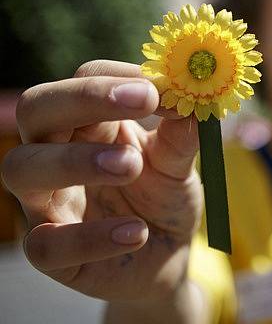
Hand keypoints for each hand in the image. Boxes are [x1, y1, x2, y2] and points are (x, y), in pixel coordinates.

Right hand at [1, 60, 202, 300]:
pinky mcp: (50, 253)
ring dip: (74, 160)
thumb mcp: (178, 163)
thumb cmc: (164, 197)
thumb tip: (189, 103)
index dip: (115, 76)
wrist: (167, 255)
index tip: (158, 85)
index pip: (82, 79)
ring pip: (22, 168)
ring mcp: (47, 202)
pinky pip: (47, 245)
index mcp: (90, 123)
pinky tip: (135, 232)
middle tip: (143, 100)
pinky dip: (90, 237)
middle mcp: (56, 153)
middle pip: (37, 108)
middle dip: (85, 97)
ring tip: (131, 165)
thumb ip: (181, 135)